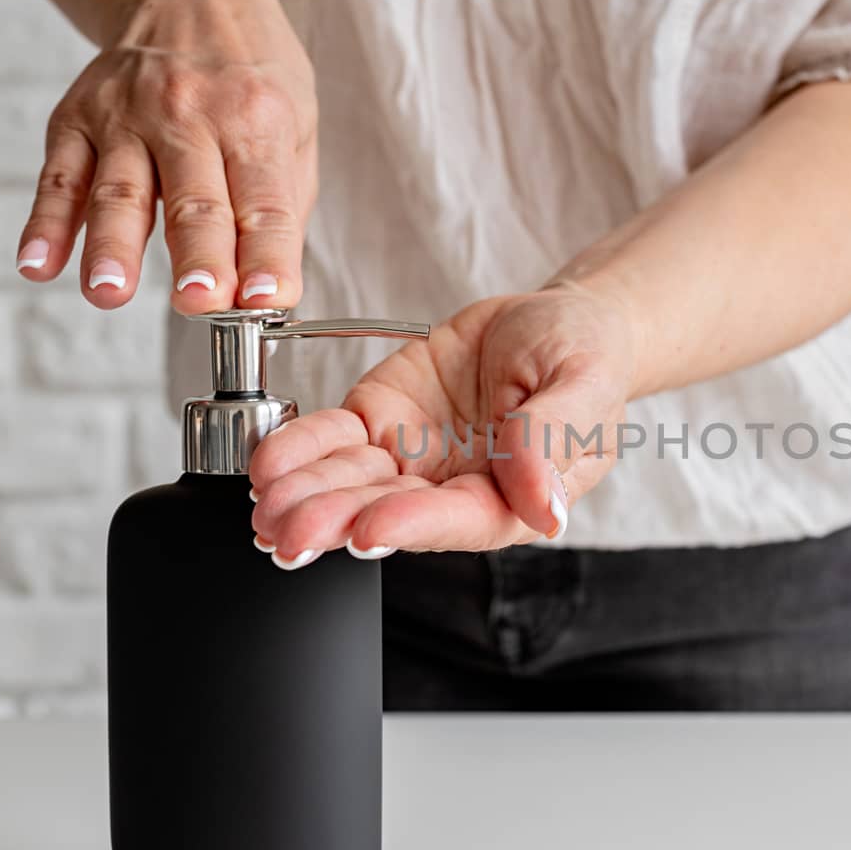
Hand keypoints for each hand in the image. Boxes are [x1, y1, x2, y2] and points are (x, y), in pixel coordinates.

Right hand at [13, 0, 316, 312]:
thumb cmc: (250, 73)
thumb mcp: (297, 123)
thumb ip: (284, 204)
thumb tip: (270, 284)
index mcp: (255, 120)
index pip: (265, 203)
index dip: (268, 255)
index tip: (268, 299)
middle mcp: (189, 115)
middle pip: (194, 201)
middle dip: (198, 257)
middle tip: (200, 304)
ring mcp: (126, 117)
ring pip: (120, 192)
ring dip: (112, 246)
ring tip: (110, 292)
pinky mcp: (77, 120)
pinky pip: (59, 178)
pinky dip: (45, 224)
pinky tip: (37, 263)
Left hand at [247, 284, 636, 562]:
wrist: (556, 317)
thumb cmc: (584, 355)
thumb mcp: (582, 382)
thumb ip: (554, 440)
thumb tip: (545, 510)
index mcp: (514, 496)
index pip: (461, 519)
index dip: (413, 525)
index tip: (370, 529)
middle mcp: (454, 487)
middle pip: (390, 512)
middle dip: (337, 521)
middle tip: (290, 532)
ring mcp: (412, 457)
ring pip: (351, 483)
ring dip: (306, 496)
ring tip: (266, 505)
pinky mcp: (379, 420)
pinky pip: (332, 439)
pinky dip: (297, 449)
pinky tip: (268, 463)